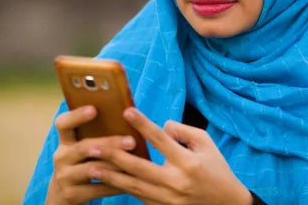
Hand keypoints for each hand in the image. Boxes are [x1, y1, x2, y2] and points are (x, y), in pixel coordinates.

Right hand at [46, 105, 134, 204]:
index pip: (63, 124)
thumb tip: (129, 115)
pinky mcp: (72, 194)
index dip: (76, 115)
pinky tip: (131, 181)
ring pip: (92, 170)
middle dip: (110, 143)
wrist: (64, 194)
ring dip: (115, 165)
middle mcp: (62, 157)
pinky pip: (98, 189)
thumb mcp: (82, 147)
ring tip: (135, 161)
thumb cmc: (82, 162)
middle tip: (132, 141)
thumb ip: (97, 134)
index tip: (94, 109)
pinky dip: (116, 185)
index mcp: (65, 141)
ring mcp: (65, 177)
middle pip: (84, 147)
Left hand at [86, 108, 252, 204]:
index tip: (127, 111)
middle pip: (139, 167)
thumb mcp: (207, 144)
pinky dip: (122, 187)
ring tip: (90, 166)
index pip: (161, 139)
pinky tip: (108, 180)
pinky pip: (139, 197)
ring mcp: (168, 199)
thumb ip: (184, 131)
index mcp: (188, 162)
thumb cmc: (217, 169)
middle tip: (93, 146)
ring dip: (110, 176)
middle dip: (114, 156)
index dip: (143, 124)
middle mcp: (176, 182)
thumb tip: (161, 126)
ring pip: (133, 186)